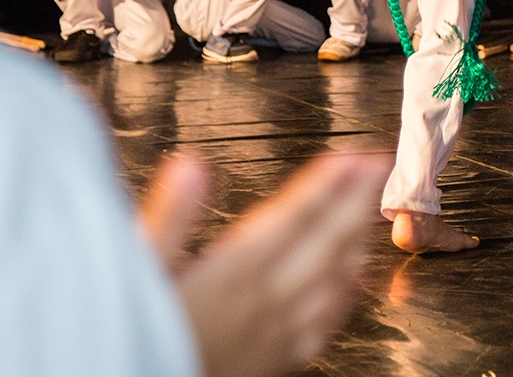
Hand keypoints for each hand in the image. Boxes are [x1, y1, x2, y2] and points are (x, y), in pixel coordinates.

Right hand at [139, 151, 390, 376]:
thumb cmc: (133, 335)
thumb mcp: (136, 272)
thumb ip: (169, 218)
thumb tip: (191, 166)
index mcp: (232, 274)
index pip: (292, 217)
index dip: (326, 183)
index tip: (353, 156)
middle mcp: (264, 302)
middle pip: (325, 242)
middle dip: (355, 199)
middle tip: (379, 164)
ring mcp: (276, 334)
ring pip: (334, 280)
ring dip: (357, 240)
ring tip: (372, 209)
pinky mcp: (275, 362)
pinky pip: (325, 324)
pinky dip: (346, 296)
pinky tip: (355, 282)